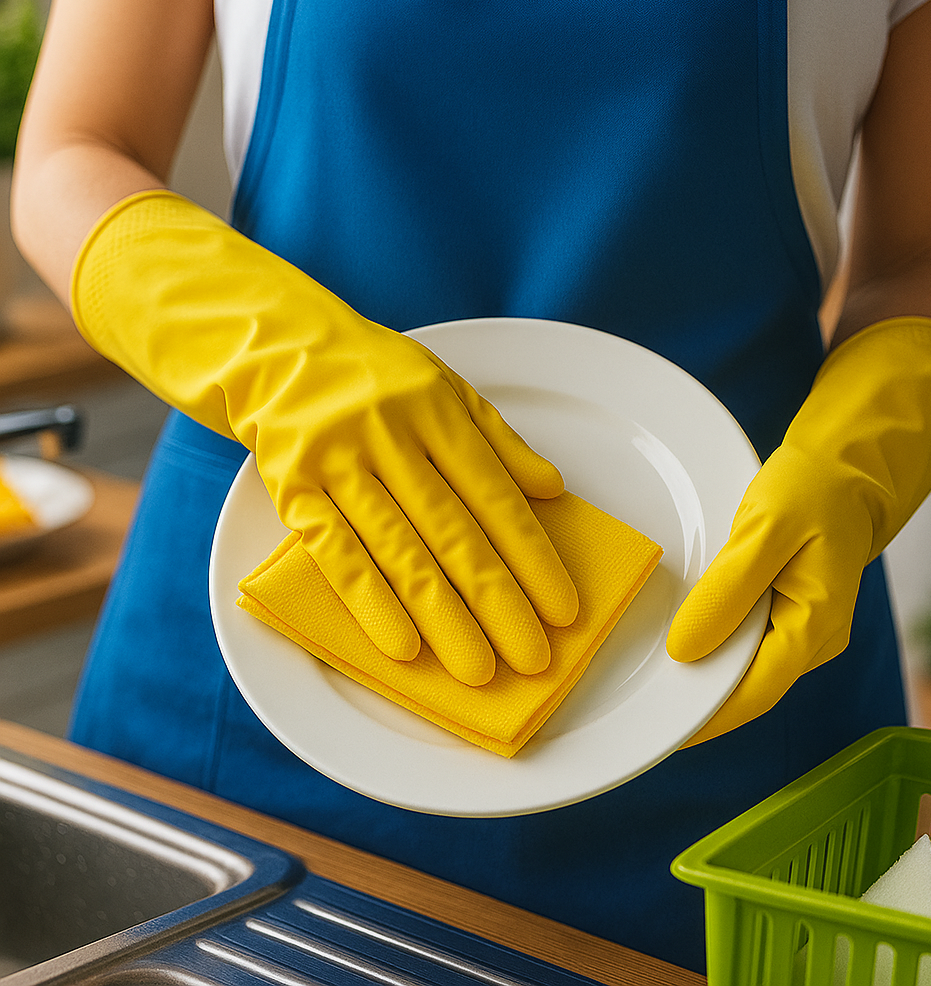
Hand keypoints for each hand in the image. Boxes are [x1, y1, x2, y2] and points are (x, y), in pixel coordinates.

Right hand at [71, 191, 578, 684]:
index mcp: (437, 411)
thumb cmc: (375, 376)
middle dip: (498, 601)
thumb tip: (554, 490)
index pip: (496, 495)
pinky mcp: (293, 490)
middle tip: (533, 659)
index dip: (533, 556)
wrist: (277, 350)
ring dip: (443, 616)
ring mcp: (339, 464)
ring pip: (400, 551)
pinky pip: (336, 554)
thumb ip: (499, 439)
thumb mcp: (444, 388)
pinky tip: (403, 648)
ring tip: (478, 671)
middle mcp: (392, 436)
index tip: (563, 609)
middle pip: (454, 531)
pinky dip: (370, 602)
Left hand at [667, 318, 930, 745]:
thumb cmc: (811, 489)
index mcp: (814, 626)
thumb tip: (687, 650)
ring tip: (653, 689)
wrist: (844, 467)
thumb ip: (728, 591)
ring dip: (706, 678)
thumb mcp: (766, 530)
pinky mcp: (787, 612)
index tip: (660, 732)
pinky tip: (682, 647)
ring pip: (747, 668)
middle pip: (750, 688)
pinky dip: (715, 649)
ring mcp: (801, 628)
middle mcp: (812, 639)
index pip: (755, 692)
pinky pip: (748, 644)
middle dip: (701, 704)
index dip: (707, 717)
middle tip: (643, 714)